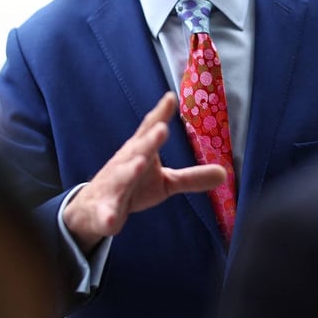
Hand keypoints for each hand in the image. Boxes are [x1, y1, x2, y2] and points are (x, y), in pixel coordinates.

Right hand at [62, 91, 226, 252]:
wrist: (93, 207)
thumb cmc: (133, 185)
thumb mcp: (165, 182)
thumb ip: (191, 177)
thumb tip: (224, 173)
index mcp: (140, 152)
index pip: (150, 130)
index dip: (160, 114)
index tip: (170, 97)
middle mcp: (126, 164)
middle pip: (139, 149)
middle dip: (150, 140)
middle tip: (162, 128)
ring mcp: (113, 185)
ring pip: (121, 176)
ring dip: (130, 169)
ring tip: (140, 163)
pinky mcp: (104, 208)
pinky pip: (106, 212)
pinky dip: (107, 215)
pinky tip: (111, 220)